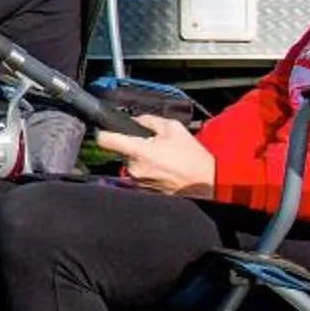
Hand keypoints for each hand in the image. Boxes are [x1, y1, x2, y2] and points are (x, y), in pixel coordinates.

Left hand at [93, 113, 216, 197]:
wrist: (205, 183)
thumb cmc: (191, 157)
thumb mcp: (173, 128)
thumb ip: (149, 120)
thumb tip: (135, 120)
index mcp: (138, 151)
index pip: (105, 140)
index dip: (103, 132)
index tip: (105, 129)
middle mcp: (133, 168)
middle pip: (121, 151)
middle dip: (133, 145)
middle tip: (153, 145)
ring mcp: (137, 182)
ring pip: (130, 163)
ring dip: (140, 158)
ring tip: (162, 158)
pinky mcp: (143, 191)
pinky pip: (138, 175)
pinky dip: (146, 169)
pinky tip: (163, 168)